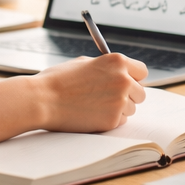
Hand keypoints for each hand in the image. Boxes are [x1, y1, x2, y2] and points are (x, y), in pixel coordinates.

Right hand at [31, 53, 148, 132]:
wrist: (42, 100)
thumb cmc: (58, 81)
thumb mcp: (84, 63)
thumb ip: (106, 67)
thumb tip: (120, 73)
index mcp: (117, 62)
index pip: (142, 71)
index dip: (134, 78)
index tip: (127, 83)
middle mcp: (123, 80)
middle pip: (140, 93)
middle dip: (128, 96)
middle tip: (110, 98)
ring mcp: (119, 101)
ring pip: (131, 109)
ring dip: (118, 109)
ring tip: (94, 106)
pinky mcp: (112, 120)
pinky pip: (120, 122)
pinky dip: (109, 120)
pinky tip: (91, 115)